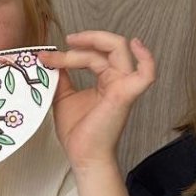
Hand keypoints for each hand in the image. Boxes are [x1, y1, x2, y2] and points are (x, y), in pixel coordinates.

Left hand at [45, 33, 154, 169]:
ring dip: (91, 44)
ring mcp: (123, 86)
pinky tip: (137, 44)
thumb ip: (62, 76)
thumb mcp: (63, 96)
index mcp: (106, 80)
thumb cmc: (77, 132)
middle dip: (86, 40)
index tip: (50, 56)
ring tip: (70, 45)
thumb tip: (52, 59)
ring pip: (117, 50)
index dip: (74, 49)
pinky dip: (146, 58)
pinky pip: (146, 74)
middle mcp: (118, 80)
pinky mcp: (125, 95)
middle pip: (109, 46)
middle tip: (66, 41)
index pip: (96, 53)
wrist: (82, 156)